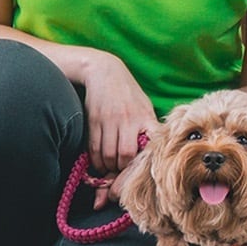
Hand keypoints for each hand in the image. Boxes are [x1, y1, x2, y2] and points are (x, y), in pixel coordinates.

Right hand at [77, 50, 157, 176]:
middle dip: (123, 170)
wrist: (104, 72)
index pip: (150, 145)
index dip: (146, 162)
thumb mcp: (145, 106)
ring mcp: (110, 120)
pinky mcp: (94, 121)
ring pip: (108, 155)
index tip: (143, 172)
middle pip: (126, 156)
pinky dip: (97, 161)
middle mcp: (129, 119)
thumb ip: (149, 128)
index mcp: (146, 117)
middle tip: (122, 174)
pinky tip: (100, 162)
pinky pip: (94, 148)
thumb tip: (152, 152)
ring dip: (108, 168)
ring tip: (111, 169)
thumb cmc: (128, 93)